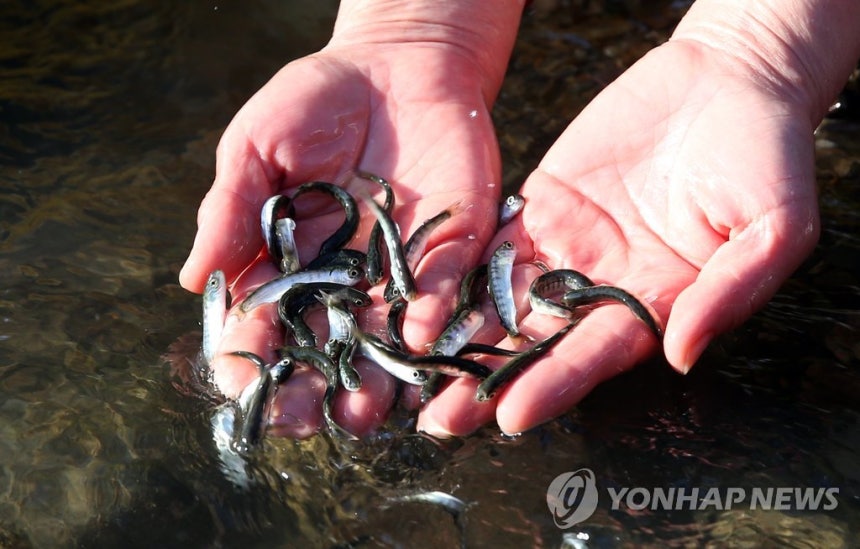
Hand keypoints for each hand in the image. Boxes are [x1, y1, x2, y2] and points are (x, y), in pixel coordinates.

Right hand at [179, 40, 507, 436]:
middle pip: (328, 345)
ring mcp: (400, 268)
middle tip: (307, 420)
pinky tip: (418, 339)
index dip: (253, 356)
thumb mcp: (257, 147)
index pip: (267, 321)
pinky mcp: (451, 246)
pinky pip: (442, 288)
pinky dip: (431, 313)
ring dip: (376, 374)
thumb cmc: (315, 101)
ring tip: (365, 410)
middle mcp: (346, 278)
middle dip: (316, 386)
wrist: (397, 64)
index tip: (244, 386)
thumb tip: (193, 280)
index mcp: (292, 261)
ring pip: (386, 335)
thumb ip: (231, 210)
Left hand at [417, 38, 819, 435]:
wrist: (729, 81)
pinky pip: (495, 244)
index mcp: (658, 303)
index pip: (598, 354)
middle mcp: (605, 285)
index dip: (555, 384)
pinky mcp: (541, 207)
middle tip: (440, 418)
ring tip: (414, 370)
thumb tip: (681, 355)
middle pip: (539, 342)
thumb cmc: (766, 155)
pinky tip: (421, 297)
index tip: (511, 416)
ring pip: (506, 300)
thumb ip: (729, 292)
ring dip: (461, 335)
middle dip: (489, 379)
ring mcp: (568, 246)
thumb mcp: (774, 227)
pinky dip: (458, 271)